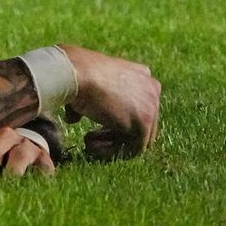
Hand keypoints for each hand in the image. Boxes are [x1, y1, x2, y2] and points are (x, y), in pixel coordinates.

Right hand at [58, 44, 160, 160]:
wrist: (76, 73)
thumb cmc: (76, 74)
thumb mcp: (87, 83)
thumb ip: (89, 102)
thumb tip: (73, 119)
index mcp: (142, 74)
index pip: (137, 106)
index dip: (115, 119)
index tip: (94, 126)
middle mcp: (152, 88)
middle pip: (139, 123)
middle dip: (113, 134)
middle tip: (89, 137)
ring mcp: (152, 106)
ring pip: (137, 138)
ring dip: (110, 145)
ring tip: (87, 144)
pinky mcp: (144, 123)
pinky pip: (133, 148)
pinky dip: (112, 152)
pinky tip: (90, 146)